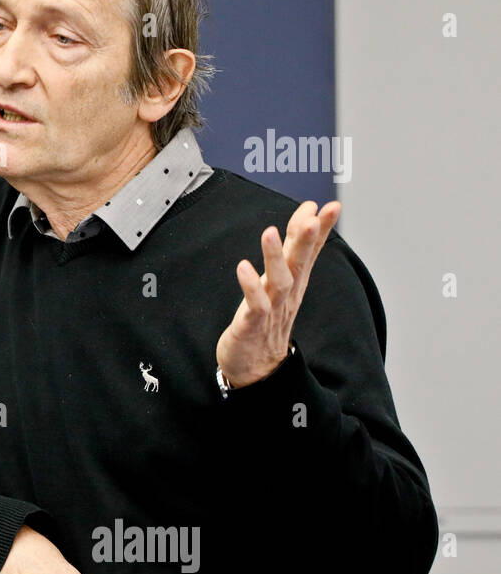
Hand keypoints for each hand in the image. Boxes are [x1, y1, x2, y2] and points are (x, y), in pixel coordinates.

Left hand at [216, 199, 340, 386]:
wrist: (256, 368)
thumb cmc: (265, 320)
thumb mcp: (280, 281)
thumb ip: (292, 250)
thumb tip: (306, 216)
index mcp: (295, 282)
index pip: (310, 251)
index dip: (321, 229)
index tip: (330, 206)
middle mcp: (287, 294)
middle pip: (300, 263)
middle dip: (307, 239)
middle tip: (312, 216)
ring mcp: (272, 310)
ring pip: (280, 281)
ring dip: (276, 256)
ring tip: (270, 232)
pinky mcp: (253, 324)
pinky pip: (255, 304)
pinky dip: (250, 286)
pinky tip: (244, 267)